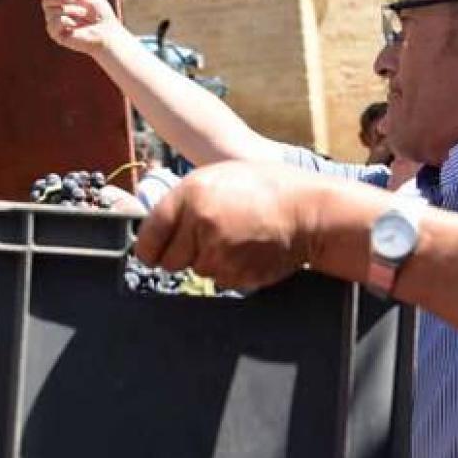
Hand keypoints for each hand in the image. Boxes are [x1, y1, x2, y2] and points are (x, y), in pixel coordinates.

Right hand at [13, 0, 122, 53]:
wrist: (106, 32)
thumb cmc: (99, 11)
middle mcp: (54, 7)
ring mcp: (53, 21)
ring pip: (53, 9)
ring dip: (71, 9)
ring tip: (83, 14)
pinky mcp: (55, 34)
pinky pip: (54, 22)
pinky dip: (67, 20)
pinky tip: (75, 25)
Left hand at [133, 161, 328, 290]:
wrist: (309, 212)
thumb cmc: (266, 188)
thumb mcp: (218, 177)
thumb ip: (186, 200)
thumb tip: (158, 225)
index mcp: (191, 195)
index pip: (150, 236)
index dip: (148, 248)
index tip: (150, 253)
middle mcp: (200, 225)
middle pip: (170, 261)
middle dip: (183, 253)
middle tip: (208, 237)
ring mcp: (219, 253)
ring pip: (197, 271)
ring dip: (210, 260)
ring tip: (237, 236)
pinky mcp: (237, 275)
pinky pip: (221, 280)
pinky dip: (230, 269)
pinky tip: (248, 249)